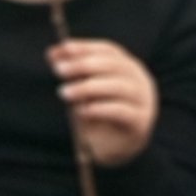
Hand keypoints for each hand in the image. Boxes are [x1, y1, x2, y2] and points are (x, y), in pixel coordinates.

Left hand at [49, 37, 157, 165]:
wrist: (114, 148)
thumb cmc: (97, 113)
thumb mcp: (83, 90)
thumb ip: (73, 72)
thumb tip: (52, 53)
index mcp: (126, 66)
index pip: (108, 50)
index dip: (84, 47)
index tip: (62, 49)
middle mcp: (138, 79)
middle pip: (113, 65)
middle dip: (83, 65)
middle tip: (59, 70)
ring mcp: (143, 100)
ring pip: (118, 87)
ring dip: (88, 87)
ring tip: (65, 93)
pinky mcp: (140, 122)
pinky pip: (121, 111)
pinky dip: (100, 109)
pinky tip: (83, 111)